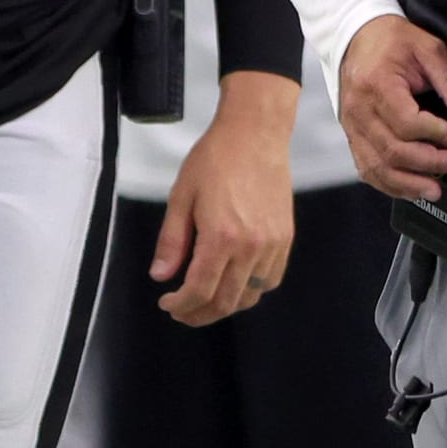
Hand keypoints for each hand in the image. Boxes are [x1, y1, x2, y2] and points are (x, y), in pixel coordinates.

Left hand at [151, 70, 297, 325]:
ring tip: (206, 300)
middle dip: (200, 313)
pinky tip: (235, 282)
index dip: (181, 305)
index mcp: (221, 237)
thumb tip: (161, 276)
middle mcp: (251, 247)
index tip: (167, 303)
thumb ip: (172, 241)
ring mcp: (273, 245)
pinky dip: (251, 290)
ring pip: (250, 296)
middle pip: (226, 301)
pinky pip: (270, 279)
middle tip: (182, 311)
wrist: (255, 134)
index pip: (199, 290)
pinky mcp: (285, 238)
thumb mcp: (181, 196)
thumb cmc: (215, 159)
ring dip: (225, 306)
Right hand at [339, 15, 446, 202]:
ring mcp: (352, 126)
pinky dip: (389, 184)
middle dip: (429, 163)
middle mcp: (359, 109)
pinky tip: (410, 188)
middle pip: (393, 150)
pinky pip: (367, 169)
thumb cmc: (390, 40)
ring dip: (408, 183)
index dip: (435, 134)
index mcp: (377, 84)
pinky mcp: (352, 136)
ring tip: (435, 190)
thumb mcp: (428, 49)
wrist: (356, 36)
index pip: (406, 122)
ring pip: (377, 166)